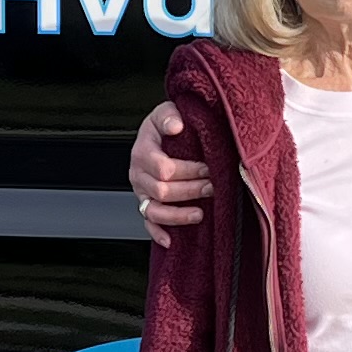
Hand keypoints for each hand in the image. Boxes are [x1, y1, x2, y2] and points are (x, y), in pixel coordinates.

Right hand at [130, 99, 213, 236]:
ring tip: (201, 213)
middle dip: (190, 191)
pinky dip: (158, 234)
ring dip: (179, 215)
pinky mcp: (146, 204)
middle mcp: (138, 174)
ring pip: (155, 211)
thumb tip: (176, 126)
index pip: (163, 168)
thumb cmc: (167, 124)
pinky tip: (171, 241)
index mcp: (143, 151)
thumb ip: (169, 115)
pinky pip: (148, 223)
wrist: (161, 133)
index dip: (188, 171)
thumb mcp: (167, 111)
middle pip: (162, 191)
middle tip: (212, 187)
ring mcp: (141, 192)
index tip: (208, 168)